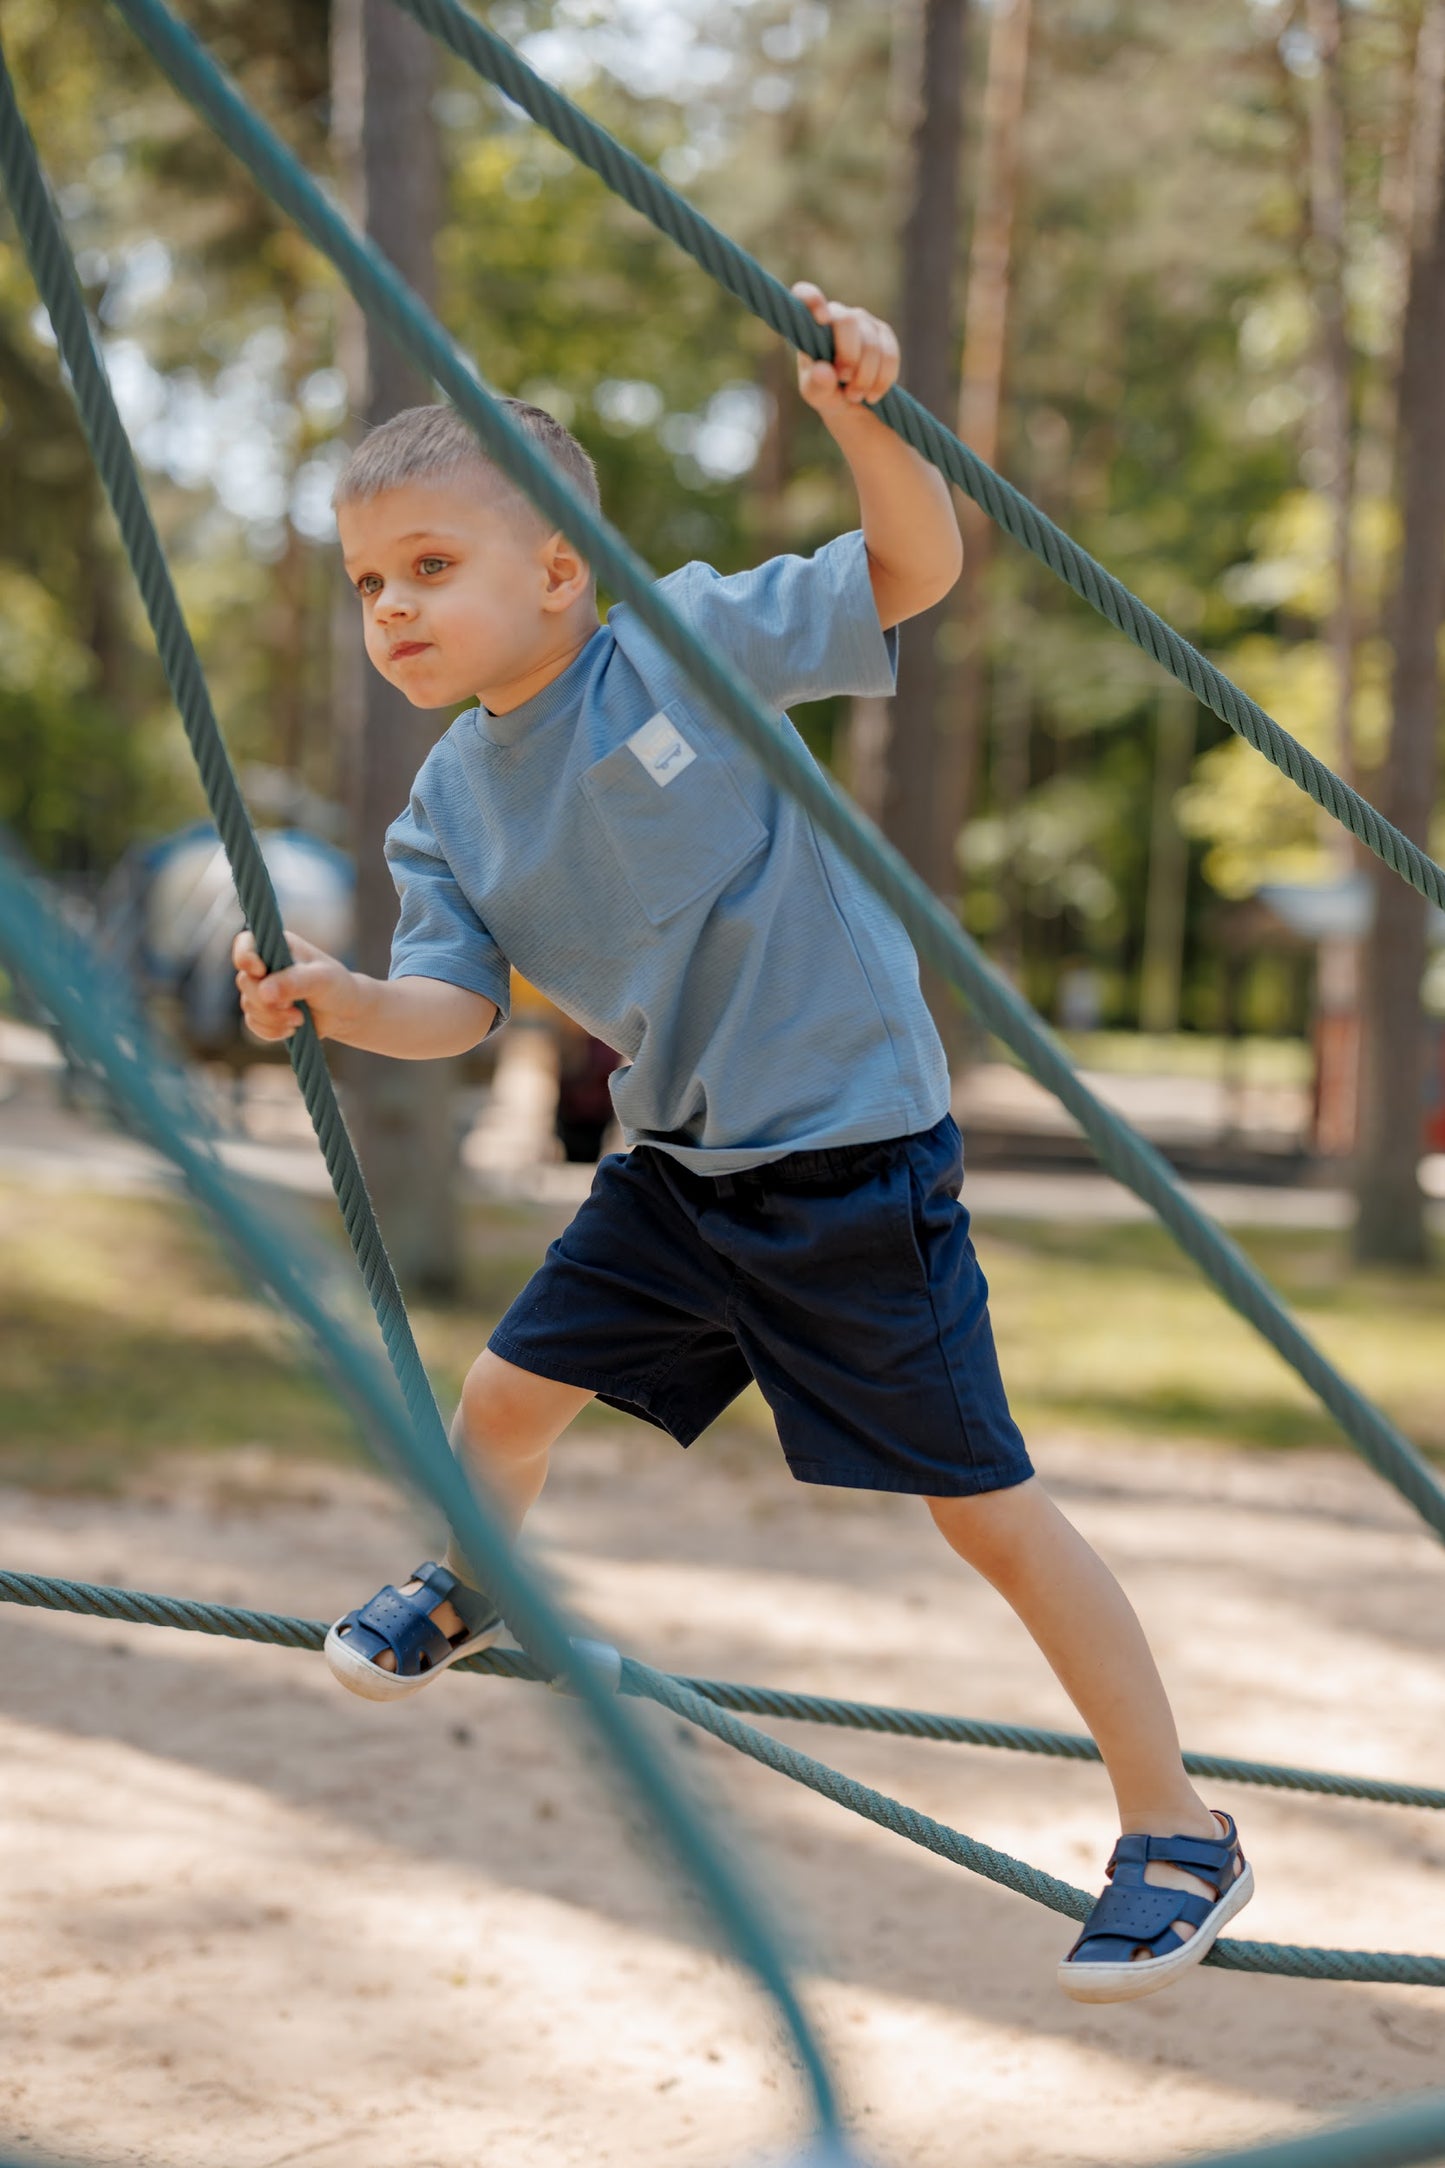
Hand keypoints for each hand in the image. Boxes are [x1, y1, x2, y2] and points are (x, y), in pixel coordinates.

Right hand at [231, 928, 362, 1042]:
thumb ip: (294, 982)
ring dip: (273, 1018)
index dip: (245, 957)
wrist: (343, 1013)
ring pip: (248, 1005)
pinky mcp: (262, 1011)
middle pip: (245, 981)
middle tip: (294, 1008)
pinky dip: (271, 1030)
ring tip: (300, 1018)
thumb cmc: (335, 986)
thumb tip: (264, 992)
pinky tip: (291, 1029)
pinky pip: (253, 1023)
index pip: (245, 944)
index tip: (260, 971)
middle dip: (267, 1001)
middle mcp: (264, 965)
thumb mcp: (320, 979)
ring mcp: (260, 989)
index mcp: (276, 945)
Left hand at [792, 282, 900, 415]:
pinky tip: (872, 395)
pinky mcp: (884, 334)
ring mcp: (863, 322)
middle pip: (847, 322)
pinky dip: (882, 379)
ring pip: (870, 343)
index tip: (822, 320)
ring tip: (855, 396)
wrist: (853, 403)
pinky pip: (890, 355)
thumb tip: (824, 371)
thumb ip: (816, 384)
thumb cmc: (826, 392)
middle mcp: (837, 316)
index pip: (806, 295)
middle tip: (844, 381)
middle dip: (849, 357)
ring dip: (865, 377)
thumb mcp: (816, 394)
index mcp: (812, 325)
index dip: (813, 300)